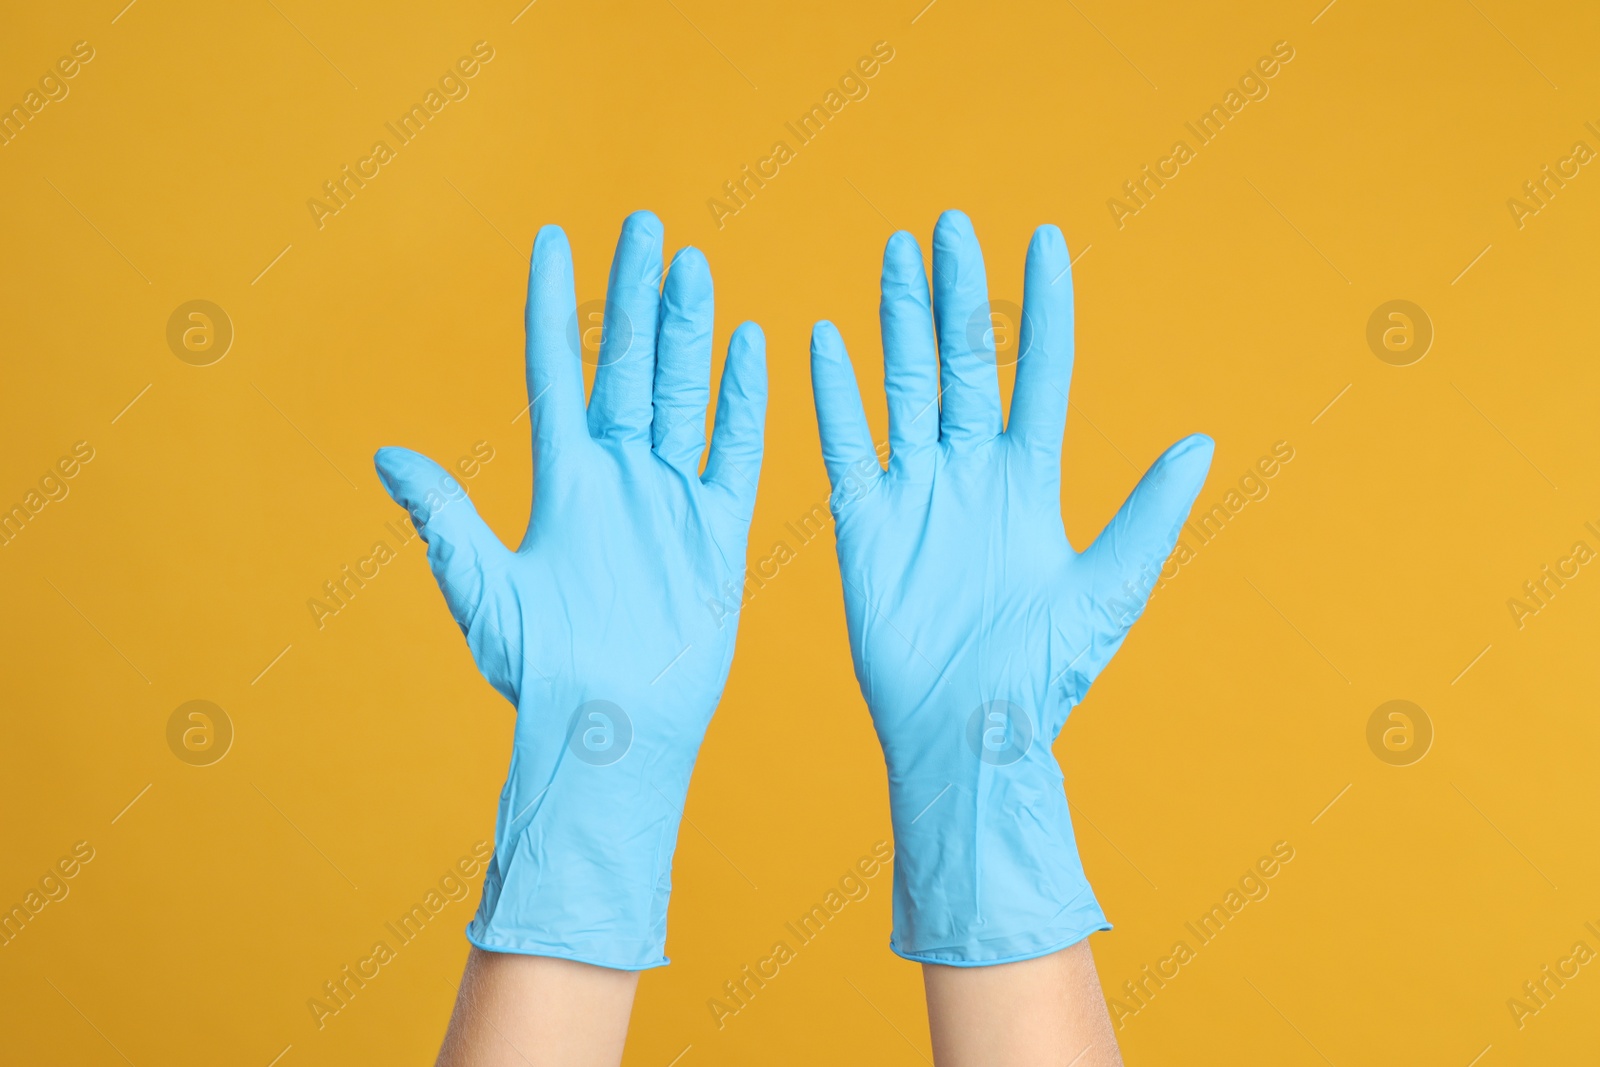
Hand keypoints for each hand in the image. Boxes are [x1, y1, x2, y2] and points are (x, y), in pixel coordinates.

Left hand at [375, 211, 766, 968]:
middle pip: (628, 366)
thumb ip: (446, 519)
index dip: (556, 306)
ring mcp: (669, 499)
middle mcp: (616, 478)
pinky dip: (744, 401)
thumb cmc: (539, 673)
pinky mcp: (717, 531)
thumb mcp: (483, 591)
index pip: (557, 372)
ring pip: (684, 394)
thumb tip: (387, 454)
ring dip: (688, 331)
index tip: (556, 239)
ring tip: (694, 265)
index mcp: (560, 482)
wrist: (612, 729)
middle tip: (645, 225)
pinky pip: (736, 452)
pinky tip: (750, 346)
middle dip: (634, 296)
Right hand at [809, 210, 1211, 963]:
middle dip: (956, 295)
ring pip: (906, 387)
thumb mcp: (1110, 589)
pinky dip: (834, 395)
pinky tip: (824, 340)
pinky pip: (846, 445)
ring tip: (895, 254)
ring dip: (898, 322)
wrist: (968, 733)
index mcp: (1032, 481)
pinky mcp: (865, 522)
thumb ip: (1147, 513)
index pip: (1038, 373)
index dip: (1041, 306)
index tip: (1042, 239)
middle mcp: (972, 474)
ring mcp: (916, 493)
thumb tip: (1202, 443)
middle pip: (963, 362)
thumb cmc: (1047, 673)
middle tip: (949, 226)